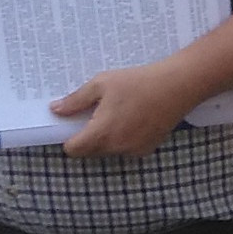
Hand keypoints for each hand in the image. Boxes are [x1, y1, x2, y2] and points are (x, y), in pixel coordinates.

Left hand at [51, 58, 205, 160]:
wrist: (177, 86)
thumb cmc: (137, 82)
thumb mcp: (101, 84)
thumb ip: (76, 100)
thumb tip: (55, 110)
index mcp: (101, 133)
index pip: (73, 150)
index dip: (69, 138)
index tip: (73, 123)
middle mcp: (116, 148)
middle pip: (90, 151)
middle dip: (87, 136)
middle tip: (96, 112)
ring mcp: (133, 151)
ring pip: (108, 151)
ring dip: (106, 138)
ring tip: (117, 112)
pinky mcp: (146, 150)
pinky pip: (125, 149)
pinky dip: (123, 139)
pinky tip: (133, 118)